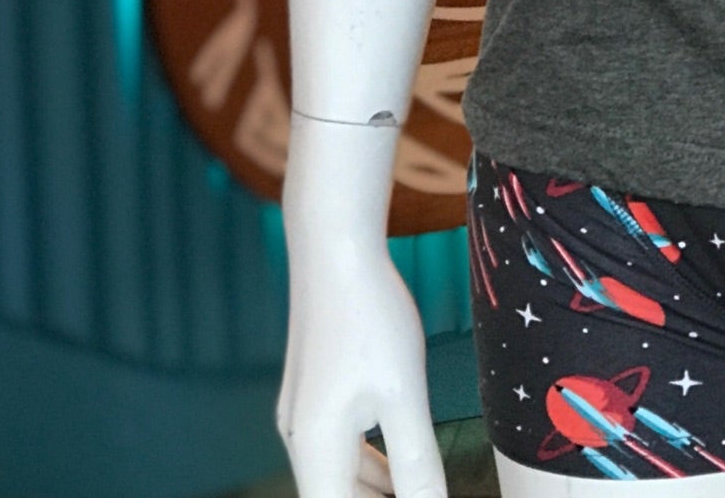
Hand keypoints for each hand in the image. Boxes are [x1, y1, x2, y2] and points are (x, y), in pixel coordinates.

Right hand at [278, 117, 446, 497]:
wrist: (334, 250)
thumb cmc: (372, 320)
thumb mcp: (404, 396)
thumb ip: (416, 462)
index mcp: (315, 450)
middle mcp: (299, 439)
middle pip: (334, 497)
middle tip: (425, 496)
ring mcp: (302, 413)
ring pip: (337, 474)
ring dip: (374, 493)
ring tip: (417, 493)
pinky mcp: (313, 391)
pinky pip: (338, 446)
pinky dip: (368, 464)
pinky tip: (397, 463)